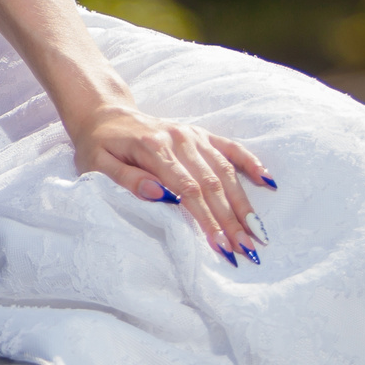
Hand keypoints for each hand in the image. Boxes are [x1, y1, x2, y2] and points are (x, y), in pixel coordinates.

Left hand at [71, 101, 273, 265]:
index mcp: (153, 148)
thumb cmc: (98, 145)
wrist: (103, 114)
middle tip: (248, 251)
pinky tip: (268, 183)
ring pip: (225, 171)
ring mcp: (191, 135)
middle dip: (232, 220)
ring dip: (244, 203)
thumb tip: (159, 196)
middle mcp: (178, 139)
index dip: (206, 219)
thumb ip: (126, 179)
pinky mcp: (199, 134)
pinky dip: (250, 163)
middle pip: (212, 184)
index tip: (221, 246)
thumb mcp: (97, 164)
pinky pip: (230, 147)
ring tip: (259, 234)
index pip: (187, 190)